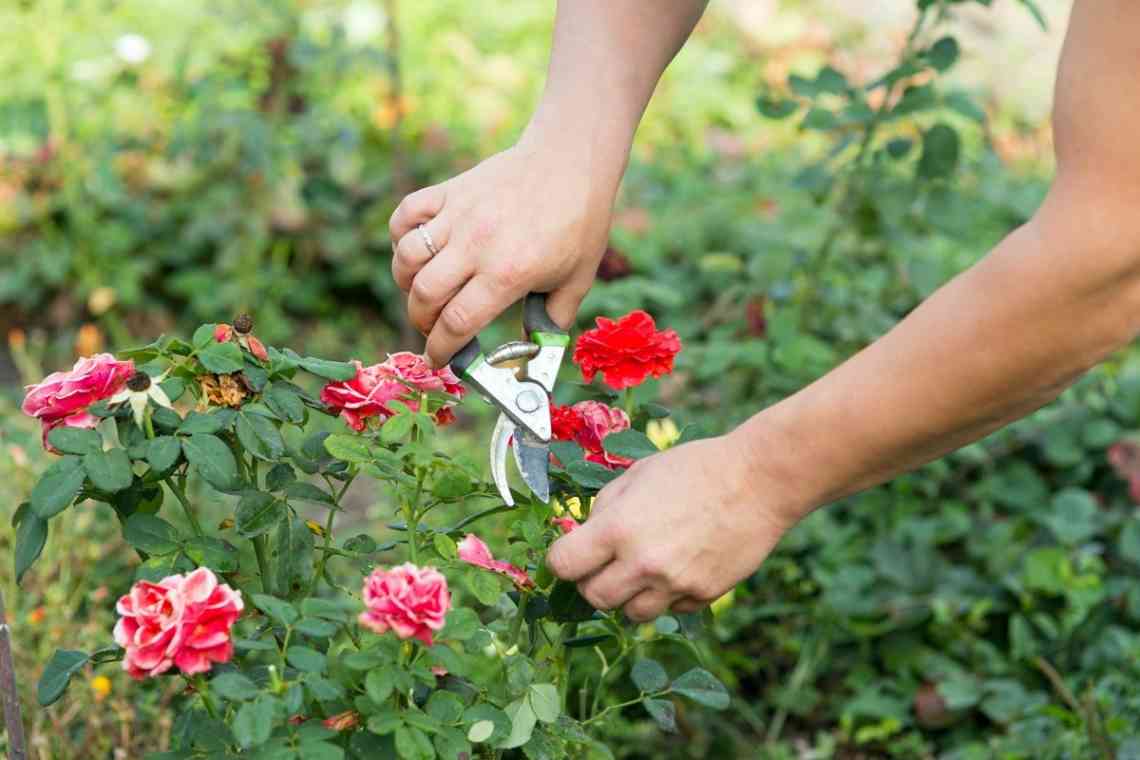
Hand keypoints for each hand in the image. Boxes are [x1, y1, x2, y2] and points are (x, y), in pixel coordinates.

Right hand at [388, 137, 620, 367]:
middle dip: (421, 322)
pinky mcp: (449, 190)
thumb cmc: (580, 222)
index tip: (438, 360)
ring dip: (406, 284)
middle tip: (433, 327)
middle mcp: (477, 245)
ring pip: (406, 258)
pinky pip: (405, 215)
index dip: (441, 350)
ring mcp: (458, 215)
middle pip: (424, 296)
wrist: (571, 160)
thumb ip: (554, 319)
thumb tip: (534, 352)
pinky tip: (415, 249)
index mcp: (508, 273)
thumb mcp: (578, 279)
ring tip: (423, 291)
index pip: (457, 323)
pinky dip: (399, 236)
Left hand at [545, 433, 805, 621]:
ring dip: (629, 595)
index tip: (570, 554)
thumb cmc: (695, 468)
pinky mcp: (703, 596)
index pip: (564, 565)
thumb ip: (605, 508)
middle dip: (592, 581)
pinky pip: (670, 609)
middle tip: (605, 563)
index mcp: (618, 528)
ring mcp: (674, 584)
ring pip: (631, 613)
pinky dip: (667, 595)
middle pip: (594, 597)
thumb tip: (583, 535)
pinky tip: (680, 566)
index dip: (561, 560)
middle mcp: (642, 563)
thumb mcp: (638, 474)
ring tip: (644, 567)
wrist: (758, 481)